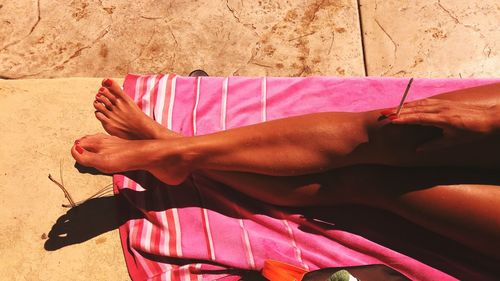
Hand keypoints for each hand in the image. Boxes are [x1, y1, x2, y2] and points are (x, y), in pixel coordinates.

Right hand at [381, 99, 499, 150]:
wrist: (488, 118)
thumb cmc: (472, 131)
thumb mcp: (453, 141)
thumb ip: (433, 145)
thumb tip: (417, 150)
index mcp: (442, 119)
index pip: (418, 118)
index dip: (403, 119)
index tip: (390, 121)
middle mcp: (440, 109)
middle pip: (414, 109)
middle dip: (398, 111)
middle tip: (383, 115)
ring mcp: (441, 104)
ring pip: (418, 104)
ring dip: (402, 106)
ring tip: (389, 110)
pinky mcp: (443, 102)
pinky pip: (424, 102)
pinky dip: (412, 104)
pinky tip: (405, 106)